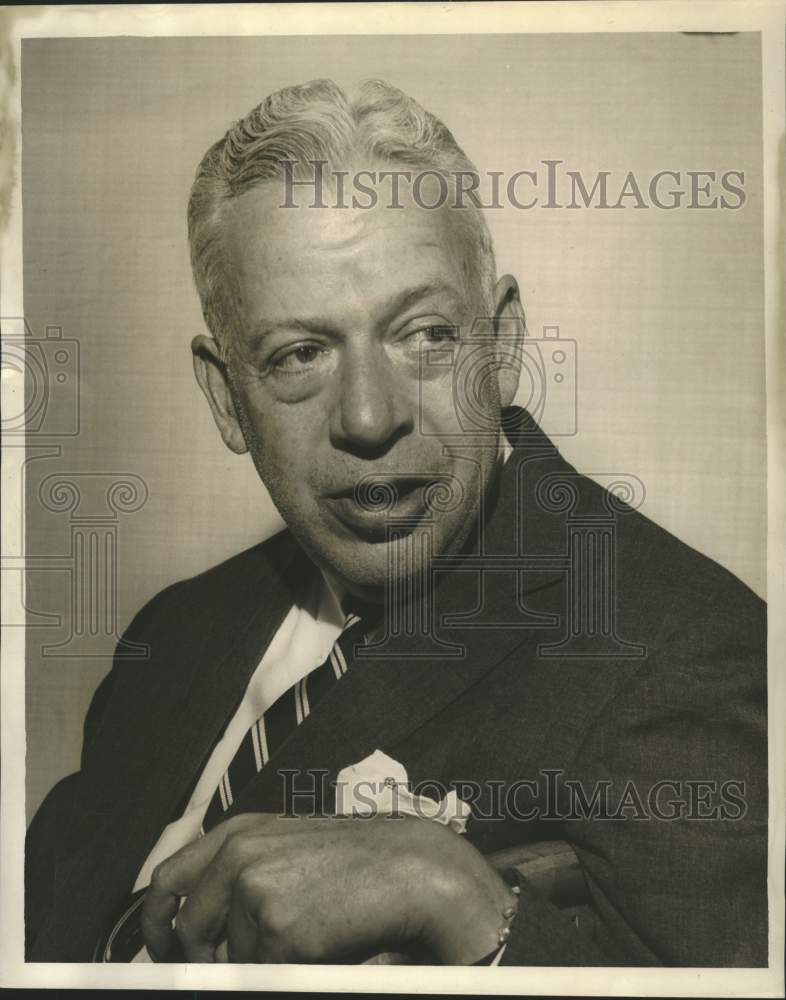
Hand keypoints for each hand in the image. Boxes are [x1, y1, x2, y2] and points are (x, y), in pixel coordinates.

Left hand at [142, 811, 513, 963]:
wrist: (406, 869)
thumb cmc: (351, 865)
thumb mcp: (285, 847)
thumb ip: (238, 871)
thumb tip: (192, 926)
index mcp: (238, 833)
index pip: (165, 880)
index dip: (155, 923)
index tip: (163, 949)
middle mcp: (238, 854)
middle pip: (186, 928)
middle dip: (197, 960)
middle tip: (216, 969)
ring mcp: (255, 889)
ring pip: (231, 957)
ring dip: (260, 962)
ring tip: (306, 936)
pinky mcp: (277, 927)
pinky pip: (265, 972)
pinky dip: (287, 970)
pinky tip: (319, 945)